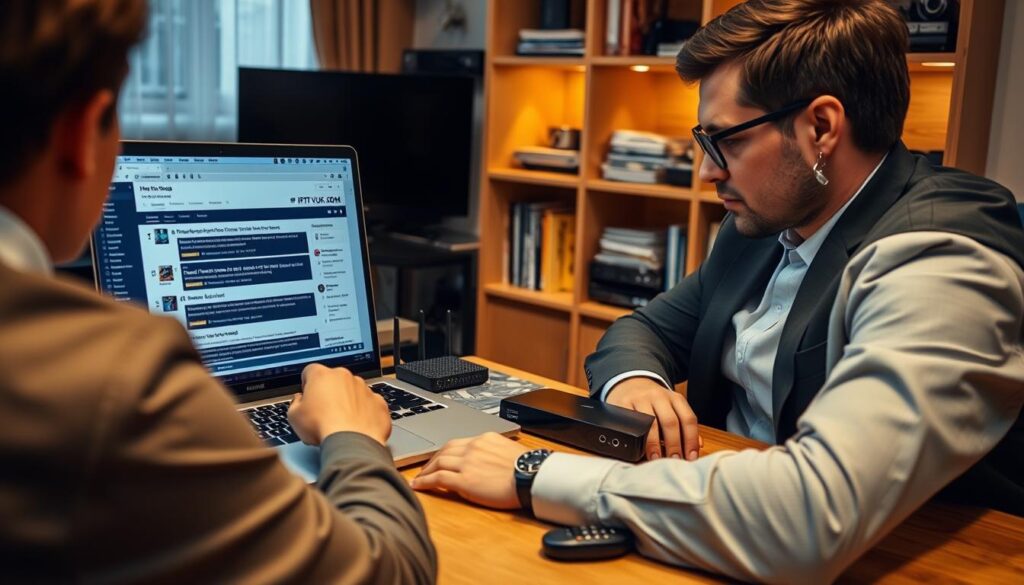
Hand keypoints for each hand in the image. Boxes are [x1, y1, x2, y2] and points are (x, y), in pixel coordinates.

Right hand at [287, 364, 390, 445]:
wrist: (351, 442)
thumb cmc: (322, 428)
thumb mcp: (293, 416)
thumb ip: (295, 403)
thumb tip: (299, 401)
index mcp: (322, 376)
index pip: (310, 371)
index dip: (307, 384)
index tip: (308, 396)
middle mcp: (345, 377)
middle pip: (334, 380)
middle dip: (329, 393)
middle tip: (323, 413)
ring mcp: (364, 388)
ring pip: (353, 390)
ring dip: (348, 401)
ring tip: (341, 422)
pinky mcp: (378, 402)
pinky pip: (370, 404)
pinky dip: (364, 413)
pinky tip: (357, 426)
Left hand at [410, 432, 529, 509]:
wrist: (533, 478)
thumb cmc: (529, 468)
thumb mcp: (510, 451)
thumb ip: (494, 453)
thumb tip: (490, 461)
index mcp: (485, 438)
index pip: (459, 443)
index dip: (446, 452)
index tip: (441, 458)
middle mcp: (473, 447)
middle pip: (445, 450)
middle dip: (432, 459)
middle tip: (425, 468)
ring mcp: (467, 463)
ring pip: (438, 463)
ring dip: (426, 470)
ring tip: (419, 478)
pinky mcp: (464, 480)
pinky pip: (438, 479)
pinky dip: (425, 481)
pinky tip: (418, 486)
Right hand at [606, 377, 701, 460]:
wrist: (630, 384)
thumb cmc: (653, 402)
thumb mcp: (672, 408)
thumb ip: (684, 426)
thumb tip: (698, 445)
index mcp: (675, 398)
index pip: (688, 419)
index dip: (691, 440)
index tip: (690, 458)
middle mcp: (659, 396)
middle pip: (670, 421)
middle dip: (674, 444)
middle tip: (673, 461)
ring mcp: (640, 399)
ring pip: (650, 422)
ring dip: (654, 444)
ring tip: (656, 458)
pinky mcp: (623, 404)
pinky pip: (631, 422)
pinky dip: (635, 437)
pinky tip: (638, 447)